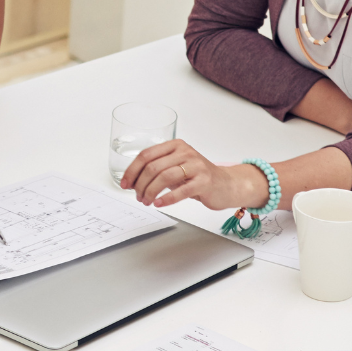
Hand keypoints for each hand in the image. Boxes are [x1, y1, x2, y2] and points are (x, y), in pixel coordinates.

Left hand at [119, 139, 268, 210]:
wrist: (226, 185)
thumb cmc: (198, 177)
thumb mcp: (175, 168)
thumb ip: (157, 170)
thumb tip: (132, 182)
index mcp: (175, 146)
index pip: (146, 155)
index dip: (132, 171)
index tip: (125, 184)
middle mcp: (185, 152)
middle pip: (153, 167)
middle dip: (140, 184)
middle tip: (137, 196)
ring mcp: (196, 166)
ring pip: (164, 177)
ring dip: (150, 192)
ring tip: (147, 201)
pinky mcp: (204, 181)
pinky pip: (181, 190)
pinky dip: (167, 199)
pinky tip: (159, 204)